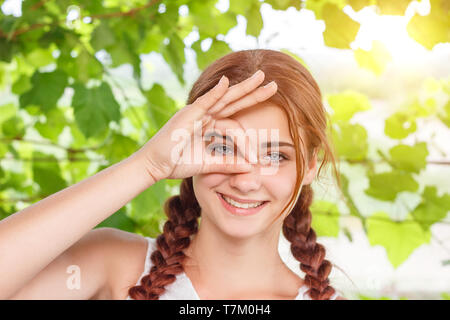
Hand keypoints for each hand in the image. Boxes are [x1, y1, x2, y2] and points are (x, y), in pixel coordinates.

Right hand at [135, 70, 277, 181]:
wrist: (155, 165)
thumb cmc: (177, 163)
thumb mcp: (208, 164)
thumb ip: (228, 164)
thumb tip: (250, 168)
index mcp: (210, 126)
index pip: (235, 125)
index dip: (248, 141)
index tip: (256, 160)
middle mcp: (206, 116)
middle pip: (234, 102)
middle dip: (254, 93)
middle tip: (274, 85)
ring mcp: (197, 113)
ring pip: (224, 98)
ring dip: (242, 88)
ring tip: (261, 78)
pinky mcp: (187, 115)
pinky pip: (204, 102)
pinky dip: (215, 93)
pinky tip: (226, 83)